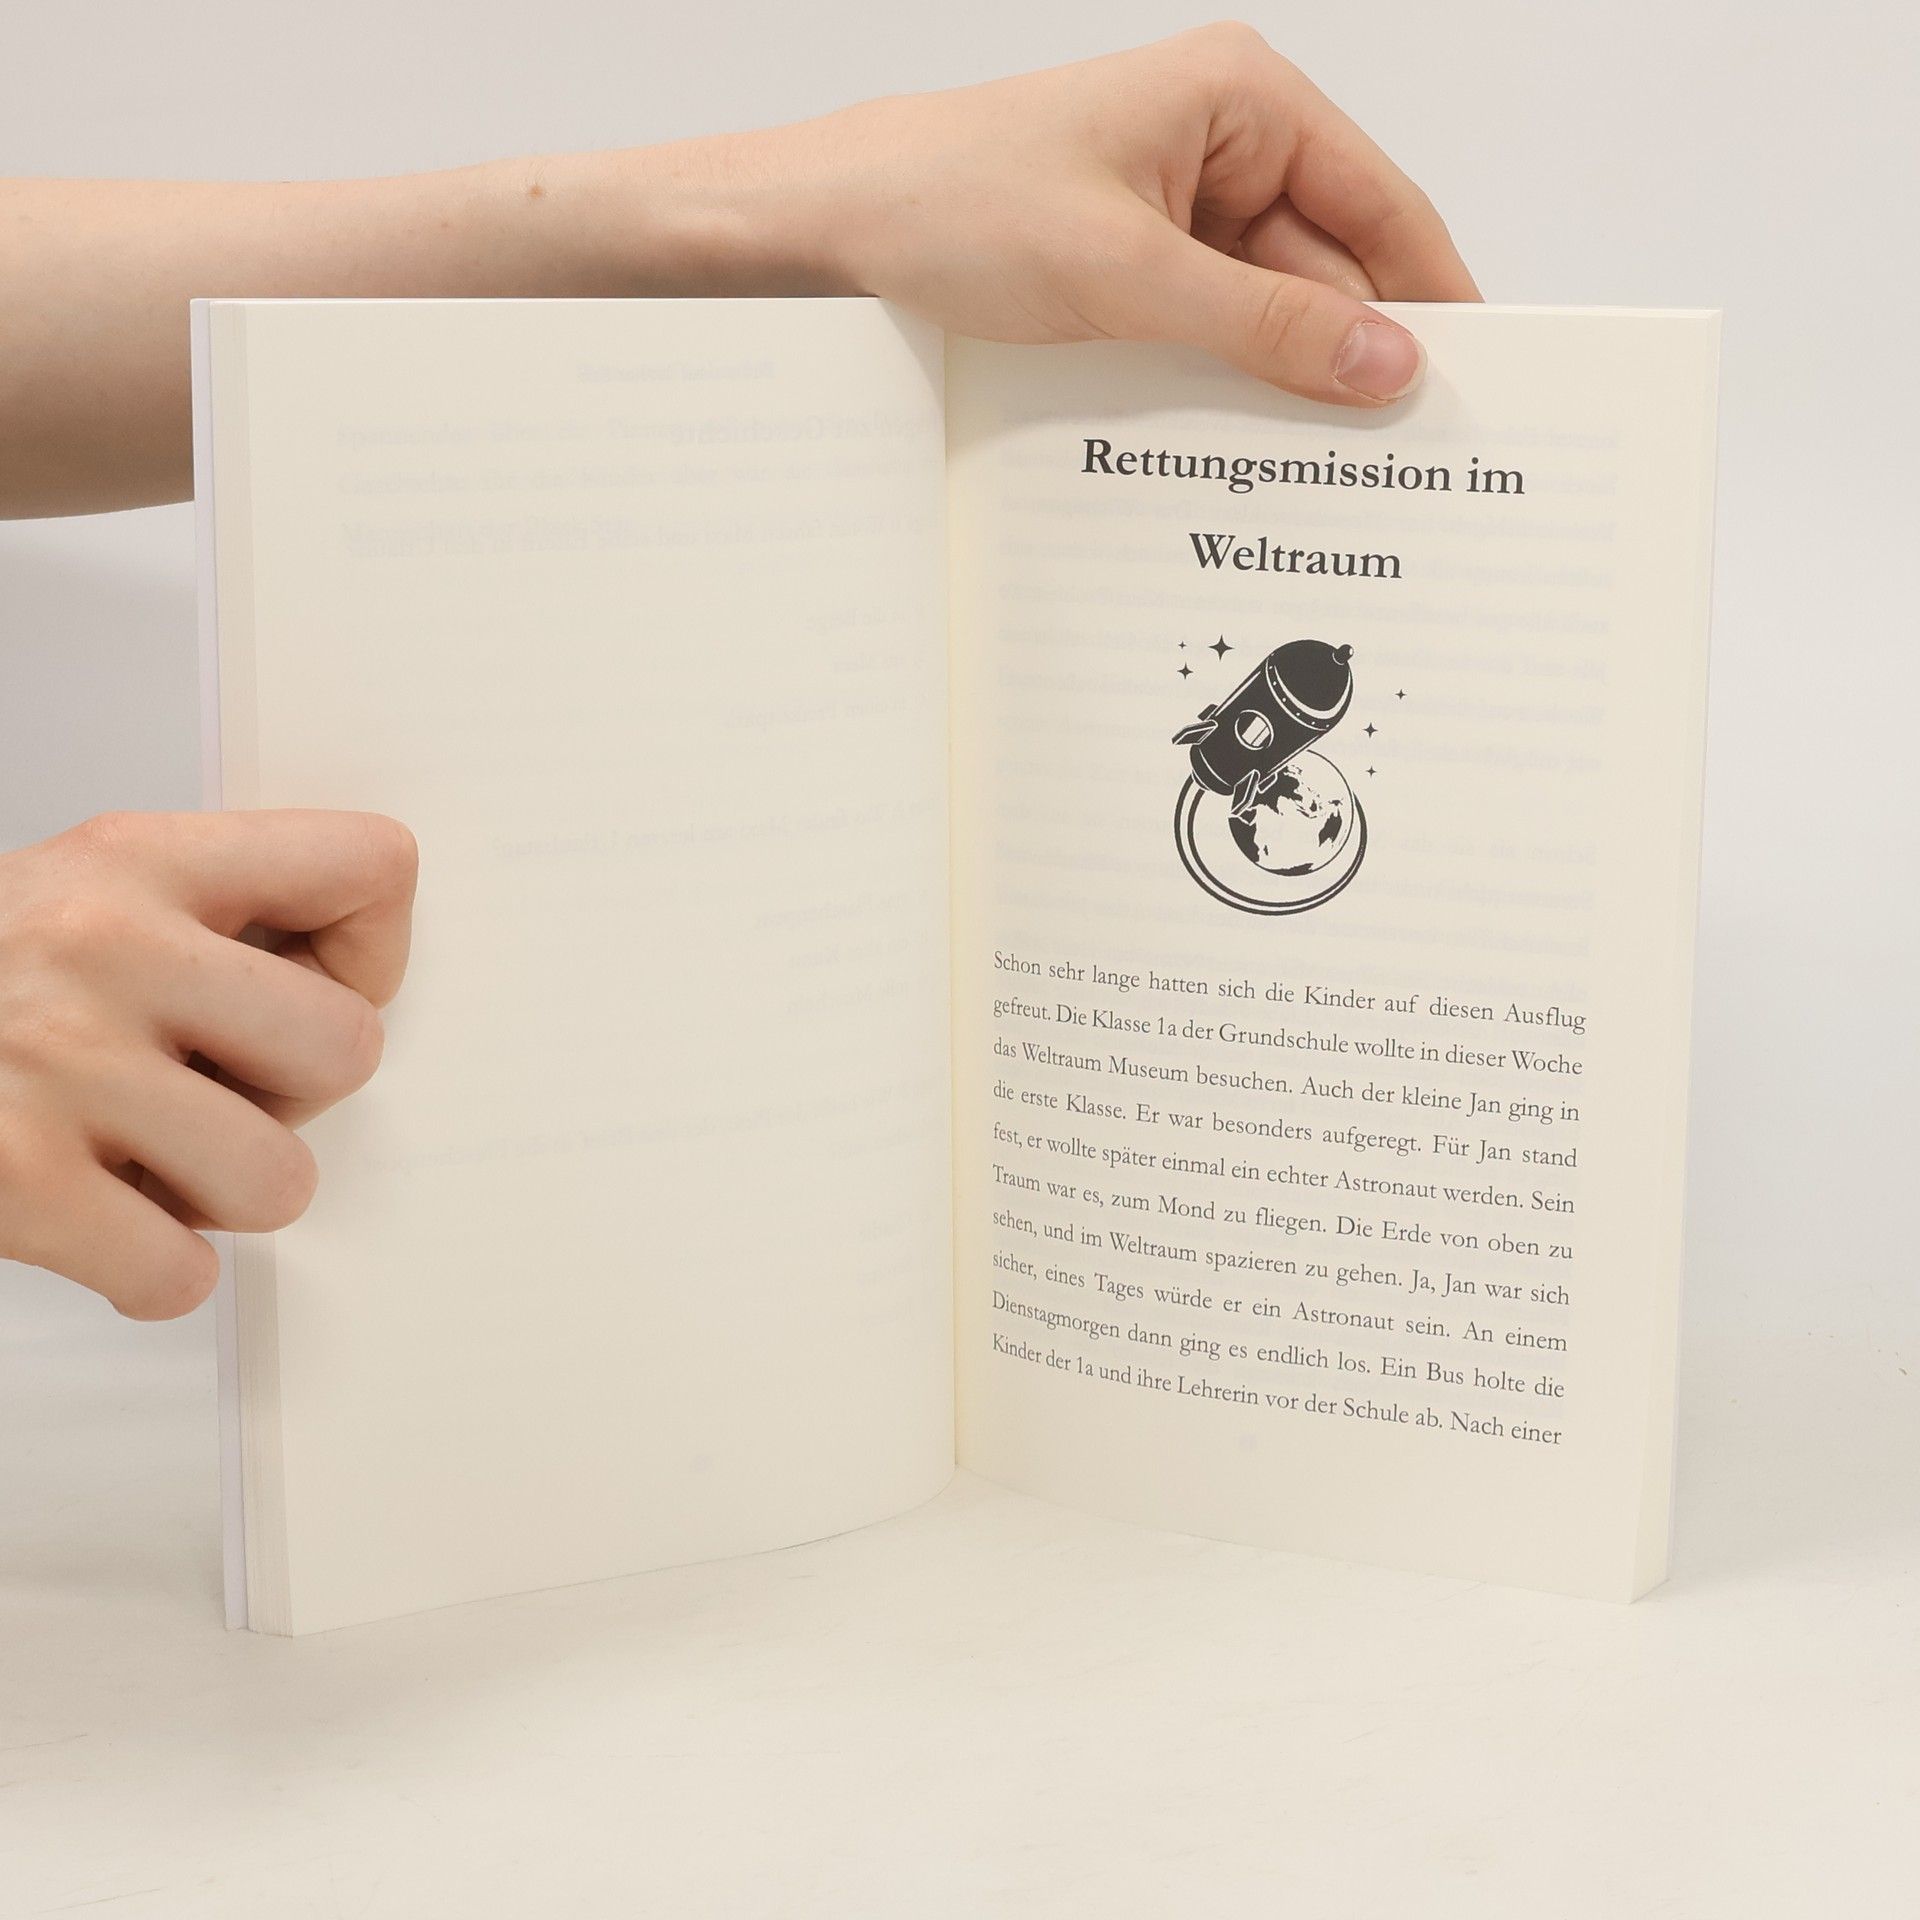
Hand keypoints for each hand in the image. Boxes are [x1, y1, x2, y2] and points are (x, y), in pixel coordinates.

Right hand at [0, 810, 416, 1318]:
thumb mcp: (80, 895)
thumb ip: (215, 918)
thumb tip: (359, 977)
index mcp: (137, 858)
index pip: (374, 867)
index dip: (370, 953)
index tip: (310, 986)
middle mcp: (103, 946)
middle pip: (350, 1049)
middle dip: (293, 1097)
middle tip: (209, 1090)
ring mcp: (57, 1067)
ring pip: (280, 1181)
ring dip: (218, 1193)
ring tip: (140, 1153)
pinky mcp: (13, 1187)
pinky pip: (184, 1275)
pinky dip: (148, 1271)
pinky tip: (93, 1217)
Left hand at [765, 23, 1478, 404]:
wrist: (833, 226)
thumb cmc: (956, 202)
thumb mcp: (1126, 273)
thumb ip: (1264, 323)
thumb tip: (1386, 362)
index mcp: (1241, 100)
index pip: (1378, 203)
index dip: (1431, 294)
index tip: (1477, 380)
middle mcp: (1223, 144)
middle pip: (1329, 264)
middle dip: (1352, 354)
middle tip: (1400, 459)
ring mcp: (1177, 208)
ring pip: (1269, 307)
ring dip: (1283, 379)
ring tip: (1323, 465)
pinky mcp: (1134, 263)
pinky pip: (1210, 328)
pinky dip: (1225, 380)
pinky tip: (1241, 440)